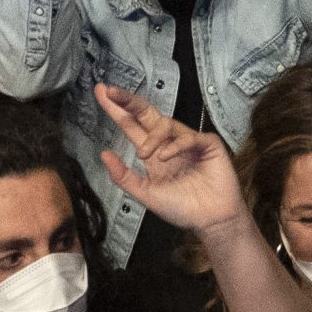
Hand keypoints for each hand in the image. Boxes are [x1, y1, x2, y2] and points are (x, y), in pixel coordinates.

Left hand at [93, 83, 245, 234]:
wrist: (211, 220)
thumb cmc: (182, 209)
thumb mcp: (146, 194)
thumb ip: (124, 176)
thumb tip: (104, 154)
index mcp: (152, 153)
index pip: (131, 125)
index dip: (117, 109)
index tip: (101, 93)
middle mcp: (168, 144)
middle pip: (146, 113)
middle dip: (128, 101)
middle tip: (111, 91)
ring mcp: (188, 142)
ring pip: (166, 124)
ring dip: (151, 138)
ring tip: (144, 154)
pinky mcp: (207, 144)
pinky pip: (189, 136)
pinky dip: (175, 146)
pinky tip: (166, 157)